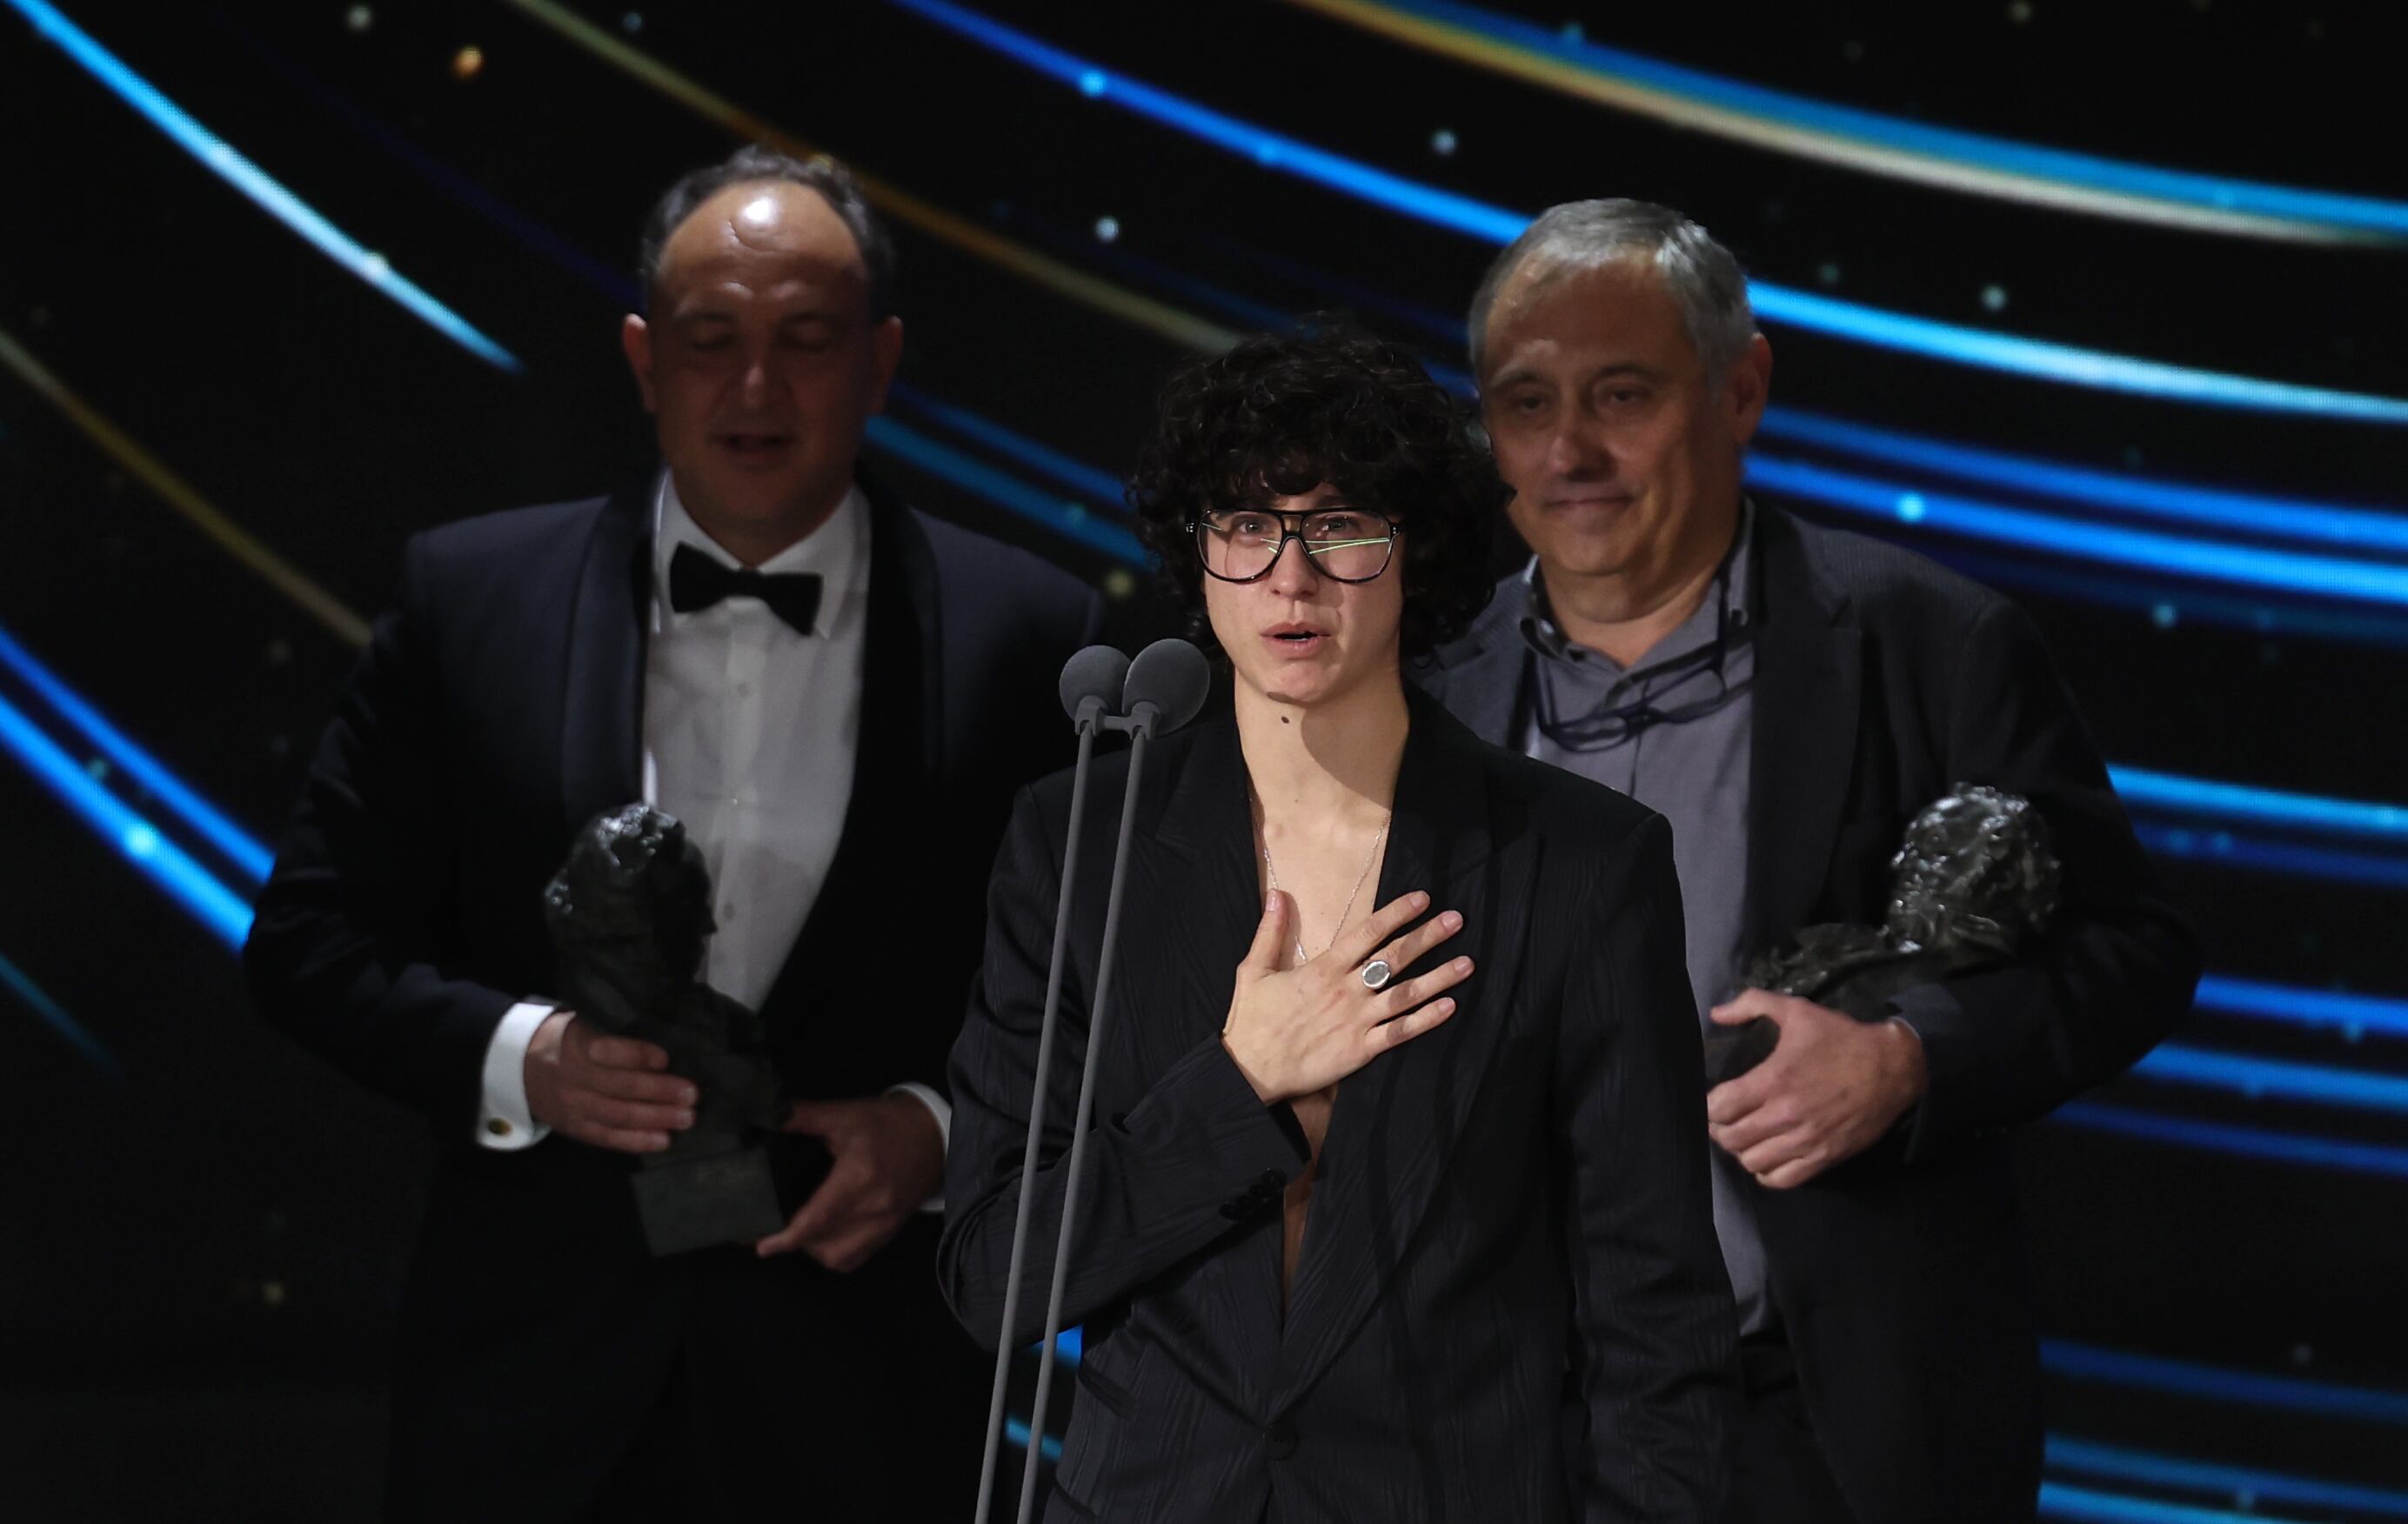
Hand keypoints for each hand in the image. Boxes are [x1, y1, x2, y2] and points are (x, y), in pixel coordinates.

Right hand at [523, 1010, 695, 1153]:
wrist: (516, 1067)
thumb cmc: (562, 1039)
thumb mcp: (579, 1024)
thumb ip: (611, 1033)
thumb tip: (660, 1044)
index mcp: (575, 1045)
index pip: (607, 1052)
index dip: (637, 1055)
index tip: (665, 1058)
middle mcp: (573, 1078)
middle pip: (620, 1087)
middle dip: (659, 1092)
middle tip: (691, 1095)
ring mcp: (573, 1107)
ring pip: (618, 1115)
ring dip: (656, 1118)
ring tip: (686, 1118)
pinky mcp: (574, 1128)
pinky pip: (607, 1138)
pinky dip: (636, 1141)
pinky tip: (663, 1140)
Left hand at [755, 1095, 944, 1270]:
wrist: (937, 1136)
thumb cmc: (889, 1124)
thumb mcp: (846, 1114)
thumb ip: (804, 1116)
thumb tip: (768, 1113)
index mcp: (858, 1178)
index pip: (816, 1221)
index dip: (786, 1239)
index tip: (763, 1246)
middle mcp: (872, 1209)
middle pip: (823, 1246)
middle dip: (795, 1244)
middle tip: (776, 1231)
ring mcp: (884, 1225)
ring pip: (840, 1259)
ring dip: (816, 1252)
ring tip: (803, 1233)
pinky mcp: (891, 1230)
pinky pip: (857, 1258)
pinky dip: (836, 1255)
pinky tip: (827, 1238)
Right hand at [1219, 889, 1471, 1104]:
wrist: (1250, 1071)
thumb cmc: (1252, 1021)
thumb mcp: (1254, 970)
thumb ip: (1270, 931)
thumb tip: (1276, 895)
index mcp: (1322, 968)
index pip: (1367, 933)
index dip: (1397, 913)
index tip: (1423, 899)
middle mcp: (1345, 991)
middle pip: (1395, 957)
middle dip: (1428, 936)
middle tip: (1456, 920)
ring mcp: (1356, 1021)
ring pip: (1406, 994)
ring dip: (1439, 977)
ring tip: (1467, 963)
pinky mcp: (1360, 1050)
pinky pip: (1400, 1032)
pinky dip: (1426, 1019)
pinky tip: (1449, 1006)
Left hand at [1705, 990, 1927, 1188]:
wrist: (1893, 1068)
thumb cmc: (1841, 1038)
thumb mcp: (1797, 1010)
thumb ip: (1752, 1004)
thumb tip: (1716, 1014)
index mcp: (1773, 1080)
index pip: (1719, 1107)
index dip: (1710, 1105)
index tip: (1715, 1100)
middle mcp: (1785, 1115)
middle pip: (1730, 1139)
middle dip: (1720, 1130)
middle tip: (1725, 1121)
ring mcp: (1806, 1140)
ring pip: (1752, 1162)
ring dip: (1743, 1151)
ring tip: (1746, 1138)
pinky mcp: (1824, 1157)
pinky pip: (1782, 1179)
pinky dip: (1767, 1172)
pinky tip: (1768, 1156)